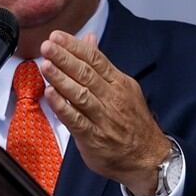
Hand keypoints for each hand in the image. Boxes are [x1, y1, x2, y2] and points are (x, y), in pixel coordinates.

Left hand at [40, 30, 169, 195]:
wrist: (149, 158)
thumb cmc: (132, 121)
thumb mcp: (122, 87)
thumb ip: (101, 64)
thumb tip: (88, 39)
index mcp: (119, 83)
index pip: (95, 59)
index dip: (74, 46)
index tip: (57, 36)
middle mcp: (112, 98)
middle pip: (86, 73)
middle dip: (64, 58)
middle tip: (48, 46)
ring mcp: (103, 118)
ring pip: (80, 94)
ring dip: (61, 79)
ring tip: (46, 65)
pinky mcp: (94, 137)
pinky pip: (76, 119)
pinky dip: (62, 106)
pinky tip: (50, 95)